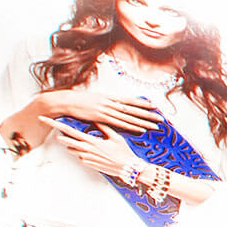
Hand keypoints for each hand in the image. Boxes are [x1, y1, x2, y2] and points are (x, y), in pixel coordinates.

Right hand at [43, 87, 160, 132]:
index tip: (155, 106)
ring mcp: (106, 110)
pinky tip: (141, 129)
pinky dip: (131, 126)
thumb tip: (115, 103)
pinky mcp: (101, 118)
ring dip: (144, 122)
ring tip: (156, 125)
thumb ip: (107, 101)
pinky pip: (120, 124)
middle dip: (148, 114)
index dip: (143, 103)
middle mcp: (111, 103)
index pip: (130, 100)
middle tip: (161, 118)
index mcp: (110, 97)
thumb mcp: (95, 97)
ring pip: (130, 117)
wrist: (66, 101)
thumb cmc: (79, 100)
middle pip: (134, 109)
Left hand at [45, 124, 144, 184]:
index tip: (46, 119)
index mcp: (91, 141)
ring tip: (86, 143)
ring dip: (75, 145)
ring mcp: (85, 157)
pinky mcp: (87, 163)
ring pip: (72, 148)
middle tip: (56, 131)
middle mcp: (86, 149)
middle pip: (65, 140)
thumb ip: (104, 128)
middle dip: (60, 135)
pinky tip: (94, 152)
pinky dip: (84, 153)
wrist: (127, 167)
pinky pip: (80, 156)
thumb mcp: (116, 137)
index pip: (69, 130)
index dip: (56, 124)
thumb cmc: (123, 153)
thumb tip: (97, 120)